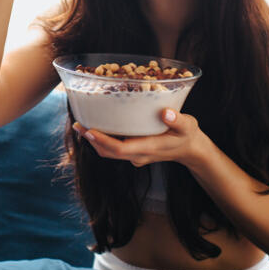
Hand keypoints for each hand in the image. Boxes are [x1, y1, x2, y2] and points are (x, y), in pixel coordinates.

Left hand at [73, 109, 217, 171]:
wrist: (191, 150)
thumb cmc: (188, 135)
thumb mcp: (188, 125)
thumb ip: (178, 120)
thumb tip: (166, 113)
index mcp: (148, 148)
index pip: (119, 148)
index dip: (102, 141)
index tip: (88, 131)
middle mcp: (138, 155)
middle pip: (109, 152)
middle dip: (92, 140)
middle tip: (78, 124)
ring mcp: (135, 156)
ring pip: (109, 152)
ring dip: (95, 141)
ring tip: (81, 124)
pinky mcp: (134, 152)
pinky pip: (114, 149)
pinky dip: (103, 140)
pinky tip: (97, 126)